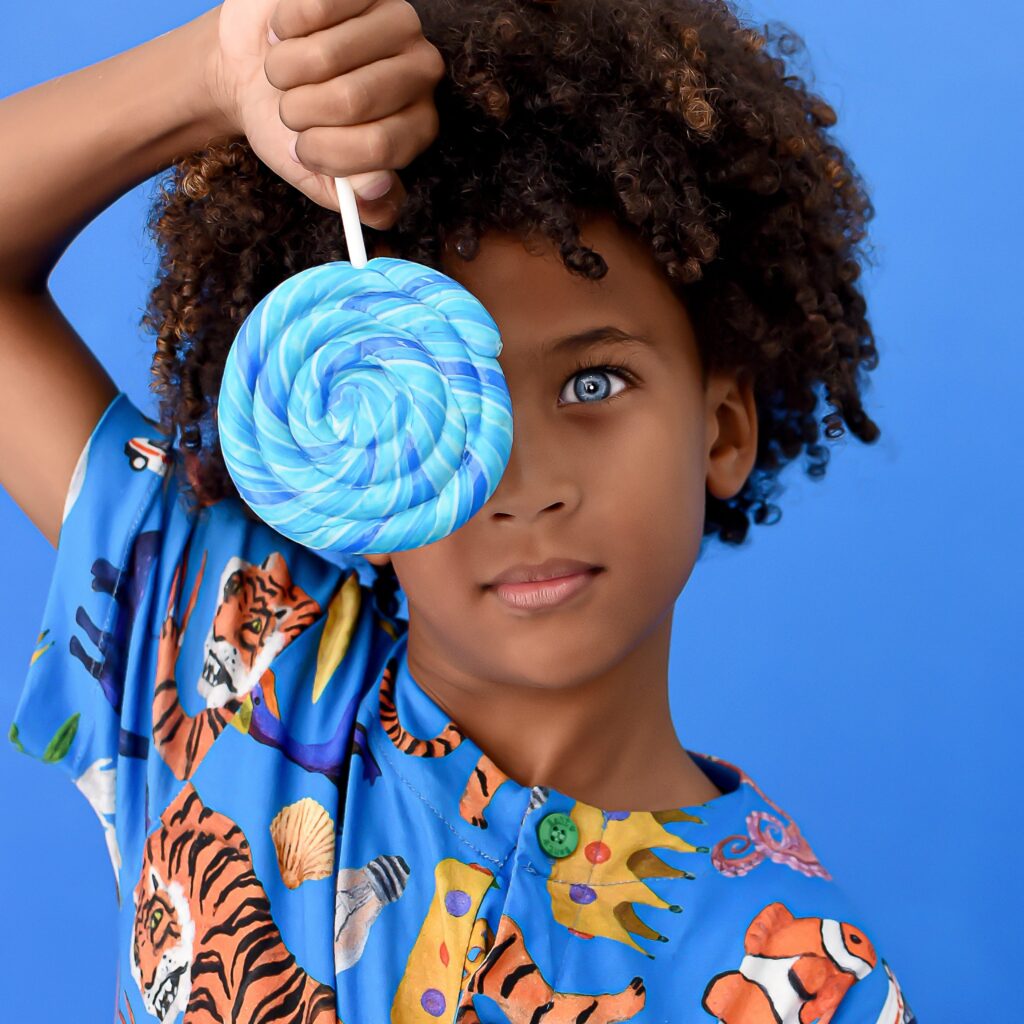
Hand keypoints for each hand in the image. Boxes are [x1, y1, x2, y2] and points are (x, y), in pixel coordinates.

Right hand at [208, 0, 444, 228]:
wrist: (249, 72)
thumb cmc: (291, 128)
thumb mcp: (319, 176)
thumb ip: (353, 198)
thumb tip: (374, 191)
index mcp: (418, 127)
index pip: (379, 147)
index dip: (326, 153)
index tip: (302, 151)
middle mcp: (421, 72)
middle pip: (352, 100)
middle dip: (300, 112)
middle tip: (289, 110)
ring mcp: (398, 22)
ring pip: (327, 54)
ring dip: (284, 71)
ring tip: (282, 73)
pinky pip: (314, 8)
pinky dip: (284, 28)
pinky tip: (286, 33)